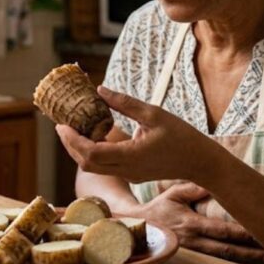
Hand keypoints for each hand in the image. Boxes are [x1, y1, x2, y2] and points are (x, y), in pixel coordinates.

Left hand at [56, 86, 218, 183]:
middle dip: (71, 145)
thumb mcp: (153, 113)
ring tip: (75, 128)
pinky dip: (94, 152)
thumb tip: (100, 89)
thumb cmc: (181, 136)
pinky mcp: (132, 174)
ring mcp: (129, 174)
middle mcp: (126, 169)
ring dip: (81, 149)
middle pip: (87, 163)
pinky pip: (106, 166)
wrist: (200, 162)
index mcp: (131, 156)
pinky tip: (95, 135)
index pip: (91, 153)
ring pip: (94, 167)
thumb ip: (125, 103)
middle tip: (62, 125)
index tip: (62, 124)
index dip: (72, 140)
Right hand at [134, 183, 263, 263]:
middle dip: (251, 252)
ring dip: (247, 259)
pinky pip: (217, 261)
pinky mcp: (194, 257)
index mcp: (190, 223)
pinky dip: (235, 262)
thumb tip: (213, 183)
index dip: (242, 232)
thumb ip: (193, 188)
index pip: (221, 230)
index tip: (261, 232)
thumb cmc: (159, 208)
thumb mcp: (173, 193)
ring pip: (224, 258)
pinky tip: (250, 263)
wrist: (138, 227)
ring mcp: (194, 252)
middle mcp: (194, 241)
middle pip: (227, 249)